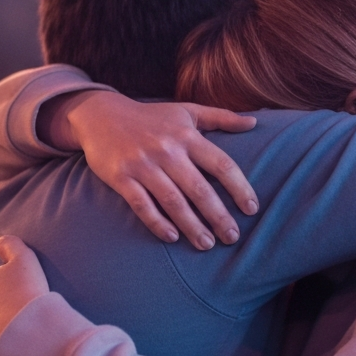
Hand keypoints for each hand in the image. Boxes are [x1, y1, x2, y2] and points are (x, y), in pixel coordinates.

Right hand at [42, 90, 259, 249]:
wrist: (101, 114)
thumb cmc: (151, 117)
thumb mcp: (187, 111)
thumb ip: (221, 117)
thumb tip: (254, 122)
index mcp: (187, 136)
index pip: (221, 164)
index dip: (239, 188)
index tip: (251, 209)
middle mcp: (167, 150)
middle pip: (199, 188)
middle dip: (218, 216)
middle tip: (232, 237)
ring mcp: (143, 165)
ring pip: (172, 201)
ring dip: (192, 225)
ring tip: (206, 244)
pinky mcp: (121, 177)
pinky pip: (142, 205)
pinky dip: (157, 222)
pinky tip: (172, 237)